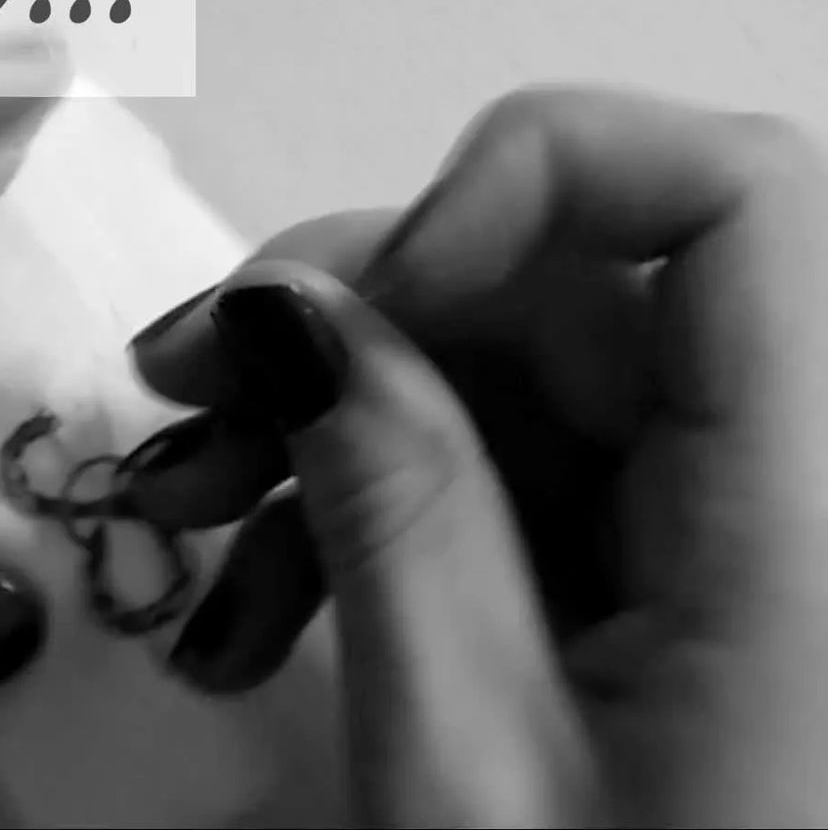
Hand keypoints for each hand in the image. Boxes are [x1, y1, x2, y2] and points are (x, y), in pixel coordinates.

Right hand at [127, 87, 827, 825]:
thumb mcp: (463, 766)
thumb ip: (391, 508)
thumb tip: (293, 314)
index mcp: (816, 532)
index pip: (745, 198)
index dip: (539, 178)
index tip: (364, 297)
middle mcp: (805, 502)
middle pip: (587, 284)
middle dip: (359, 318)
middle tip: (180, 395)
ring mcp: (739, 544)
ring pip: (530, 383)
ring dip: (339, 430)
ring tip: (192, 533)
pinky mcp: (678, 587)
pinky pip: (527, 481)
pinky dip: (383, 513)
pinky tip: (265, 611)